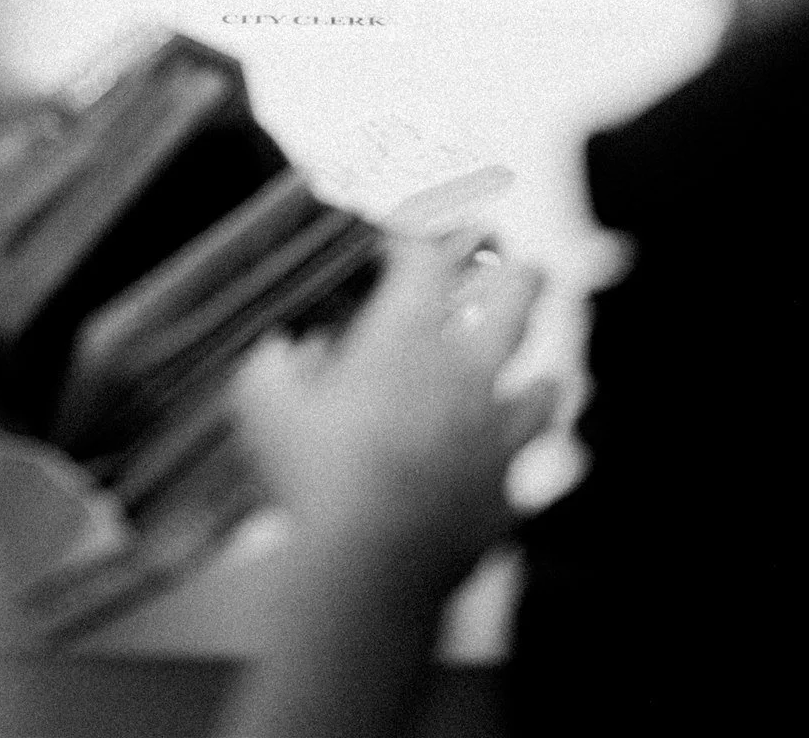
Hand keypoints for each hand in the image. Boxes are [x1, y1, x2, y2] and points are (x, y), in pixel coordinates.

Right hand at [234, 230, 558, 588]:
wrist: (368, 568)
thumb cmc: (312, 477)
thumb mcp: (263, 405)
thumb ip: (273, 366)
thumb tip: (281, 353)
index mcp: (407, 335)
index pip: (424, 258)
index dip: (413, 240)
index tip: (398, 244)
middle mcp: (466, 372)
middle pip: (518, 295)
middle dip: (518, 273)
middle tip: (516, 267)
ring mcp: (497, 434)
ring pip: (545, 386)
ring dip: (534, 377)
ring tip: (532, 375)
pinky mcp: (506, 493)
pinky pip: (528, 469)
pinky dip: (517, 460)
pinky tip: (508, 461)